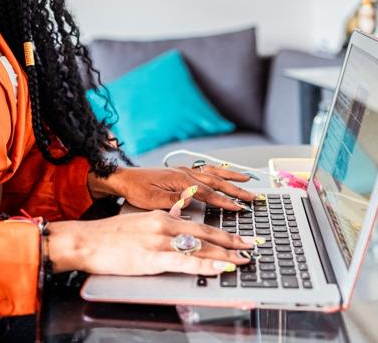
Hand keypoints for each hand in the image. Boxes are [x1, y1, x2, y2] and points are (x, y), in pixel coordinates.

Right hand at [47, 211, 253, 275]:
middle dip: (234, 241)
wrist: (88, 240)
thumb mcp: (143, 218)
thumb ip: (166, 215)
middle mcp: (166, 226)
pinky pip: (186, 262)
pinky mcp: (153, 258)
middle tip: (254, 246)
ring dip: (226, 254)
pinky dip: (206, 265)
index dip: (225, 231)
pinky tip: (220, 268)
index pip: (202, 225)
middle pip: (207, 234)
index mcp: (165, 217)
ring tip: (244, 259)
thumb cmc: (112, 234)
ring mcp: (160, 242)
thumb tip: (182, 209)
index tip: (242, 236)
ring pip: (201, 248)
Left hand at [88, 165, 258, 212]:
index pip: (209, 193)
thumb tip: (193, 202)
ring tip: (247, 179)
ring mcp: (184, 171)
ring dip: (232, 176)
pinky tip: (225, 172)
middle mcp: (186, 173)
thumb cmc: (136, 190)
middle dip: (237, 189)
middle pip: (217, 182)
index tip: (240, 208)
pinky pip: (206, 169)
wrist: (124, 179)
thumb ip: (176, 202)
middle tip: (253, 197)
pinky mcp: (181, 172)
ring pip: (214, 173)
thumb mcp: (154, 201)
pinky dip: (219, 170)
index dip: (226, 202)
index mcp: (181, 181)